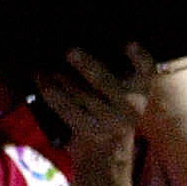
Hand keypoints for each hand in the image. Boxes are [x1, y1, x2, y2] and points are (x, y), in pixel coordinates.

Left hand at [34, 43, 156, 158]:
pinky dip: (51, 94)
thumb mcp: (123, 86)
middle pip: (106, 82)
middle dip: (87, 66)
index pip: (146, 69)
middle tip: (70, 51)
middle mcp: (130, 104)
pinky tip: (40, 80)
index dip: (139, 57)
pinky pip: (67, 110)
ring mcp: (111, 120)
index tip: (129, 43)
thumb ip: (112, 66)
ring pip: (82, 95)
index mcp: (141, 86)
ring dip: (60, 78)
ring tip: (45, 66)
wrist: (109, 145)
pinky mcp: (91, 130)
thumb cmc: (111, 102)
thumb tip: (78, 40)